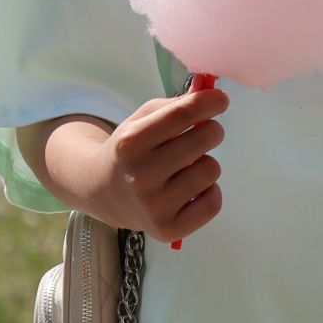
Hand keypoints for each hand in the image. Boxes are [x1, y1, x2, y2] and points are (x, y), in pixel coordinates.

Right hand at [98, 86, 227, 241]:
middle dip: (211, 130)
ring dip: (207, 162)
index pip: (182, 114)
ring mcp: (154, 207)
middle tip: (203, 133)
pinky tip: (192, 189)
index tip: (221, 100)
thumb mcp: (143, 119)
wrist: (102, 192)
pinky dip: (210, 192)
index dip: (209, 102)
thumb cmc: (130, 149)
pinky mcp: (168, 231)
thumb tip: (211, 92)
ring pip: (212, 170)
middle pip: (204, 139)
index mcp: (130, 143)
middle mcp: (140, 176)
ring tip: (189, 165)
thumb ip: (176, 104)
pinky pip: (213, 203)